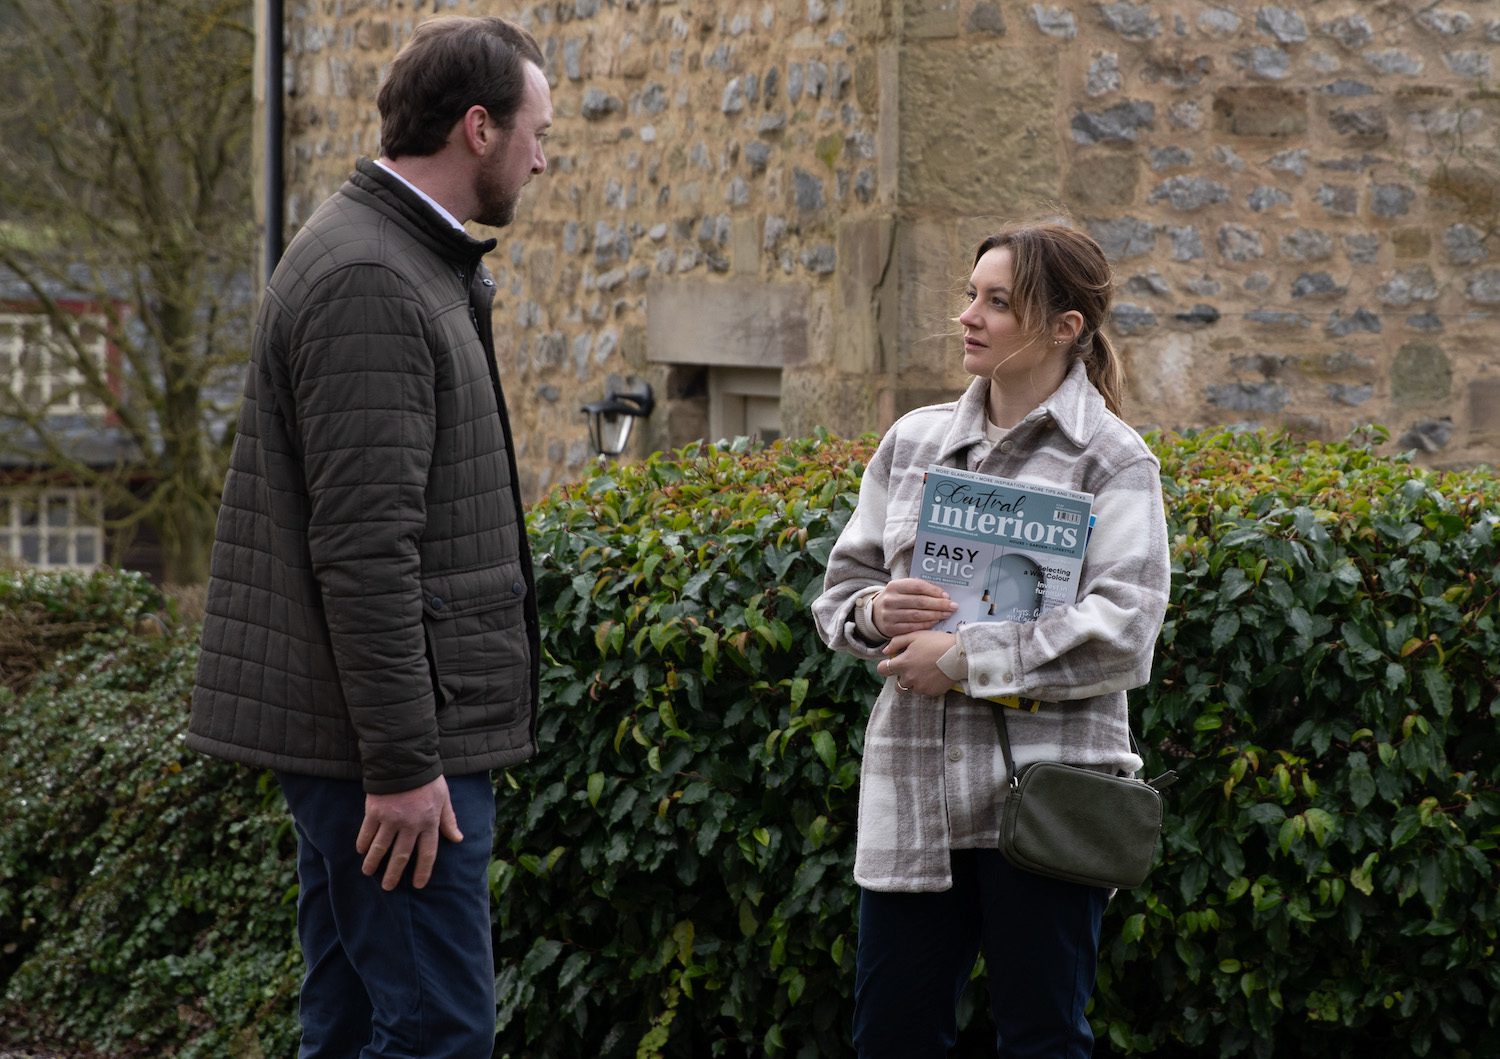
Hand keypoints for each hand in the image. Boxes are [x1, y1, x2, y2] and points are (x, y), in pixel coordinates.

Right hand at [355, 775, 463, 890]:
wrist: (405, 759)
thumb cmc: (427, 779)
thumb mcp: (444, 798)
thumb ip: (448, 820)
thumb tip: (458, 838)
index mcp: (429, 822)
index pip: (428, 853)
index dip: (423, 870)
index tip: (418, 884)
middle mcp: (410, 824)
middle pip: (402, 855)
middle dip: (394, 874)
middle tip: (387, 887)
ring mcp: (391, 818)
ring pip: (381, 847)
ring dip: (374, 862)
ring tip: (368, 873)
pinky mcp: (375, 811)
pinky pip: (367, 832)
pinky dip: (363, 843)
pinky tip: (361, 851)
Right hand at [872, 578, 957, 637]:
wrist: (875, 614)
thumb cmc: (896, 600)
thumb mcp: (901, 589)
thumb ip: (918, 589)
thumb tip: (943, 594)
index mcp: (894, 586)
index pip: (917, 586)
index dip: (934, 591)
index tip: (946, 596)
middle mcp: (890, 600)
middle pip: (919, 602)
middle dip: (939, 604)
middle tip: (952, 606)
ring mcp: (889, 615)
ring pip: (917, 616)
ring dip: (935, 615)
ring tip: (946, 614)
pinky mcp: (891, 628)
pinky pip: (913, 627)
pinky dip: (926, 625)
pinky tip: (935, 622)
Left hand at [879, 630, 957, 695]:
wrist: (960, 654)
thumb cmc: (937, 642)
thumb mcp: (915, 636)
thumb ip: (897, 642)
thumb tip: (886, 652)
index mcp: (903, 663)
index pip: (882, 670)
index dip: (885, 666)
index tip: (891, 663)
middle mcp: (909, 678)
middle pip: (896, 684)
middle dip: (901, 677)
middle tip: (912, 667)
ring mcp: (921, 687)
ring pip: (911, 688)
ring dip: (914, 682)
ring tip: (925, 670)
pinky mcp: (932, 692)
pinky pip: (924, 691)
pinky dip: (926, 685)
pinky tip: (934, 674)